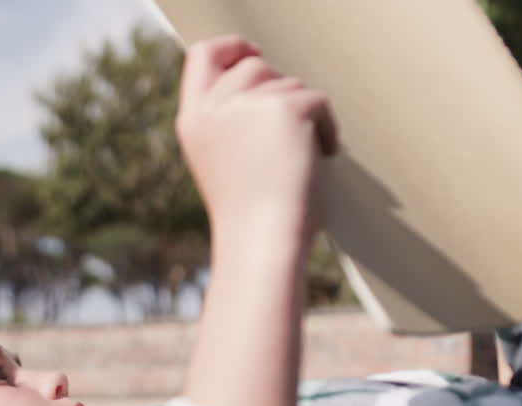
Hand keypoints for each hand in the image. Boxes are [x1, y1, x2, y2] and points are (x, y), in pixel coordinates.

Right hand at [175, 36, 337, 262]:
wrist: (262, 242)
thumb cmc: (249, 216)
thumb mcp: (224, 160)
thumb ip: (231, 121)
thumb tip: (269, 87)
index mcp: (193, 121)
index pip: (202, 57)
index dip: (230, 47)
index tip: (253, 52)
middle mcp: (214, 107)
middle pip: (255, 65)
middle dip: (280, 90)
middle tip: (293, 126)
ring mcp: (247, 104)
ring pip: (291, 84)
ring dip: (305, 115)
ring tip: (303, 157)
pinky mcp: (285, 108)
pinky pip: (319, 101)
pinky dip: (327, 129)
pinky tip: (322, 157)